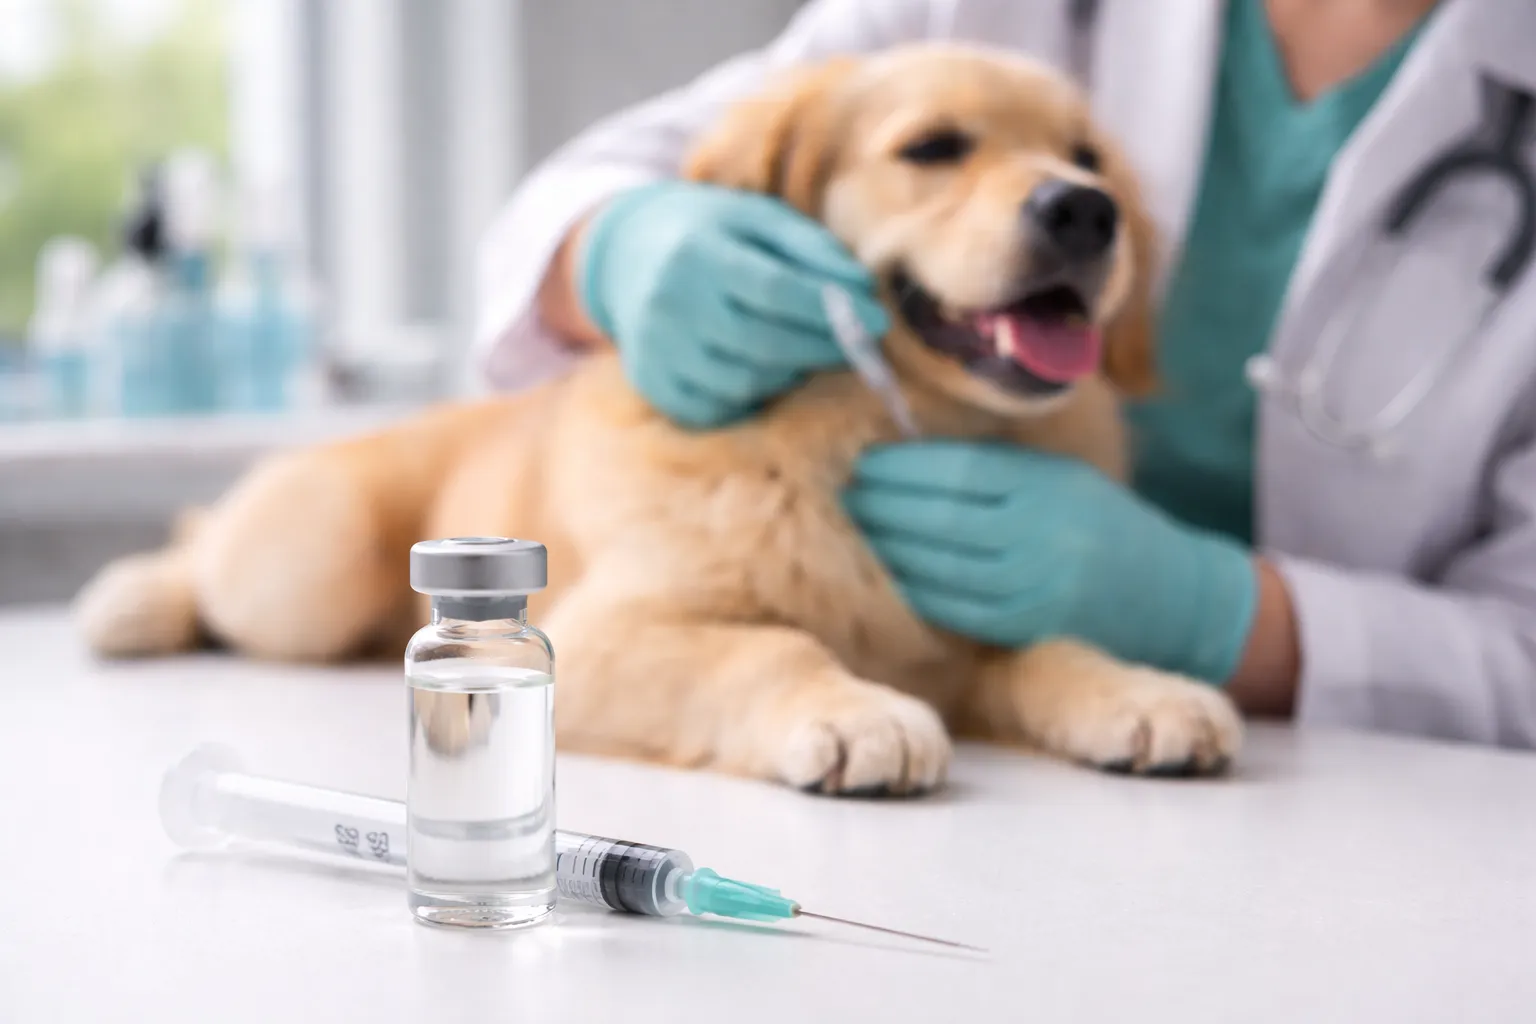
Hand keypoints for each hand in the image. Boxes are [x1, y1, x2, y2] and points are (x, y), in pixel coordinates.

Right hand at [578, 181, 887, 427]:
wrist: (628, 254)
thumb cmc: (711, 232)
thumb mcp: (758, 219)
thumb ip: (811, 249)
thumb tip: (861, 290)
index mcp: (698, 252)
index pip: (775, 291)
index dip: (831, 311)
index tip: (877, 321)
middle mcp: (670, 303)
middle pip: (763, 344)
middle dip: (822, 349)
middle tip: (856, 345)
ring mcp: (657, 348)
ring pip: (744, 383)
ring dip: (790, 374)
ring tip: (807, 352)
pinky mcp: (651, 381)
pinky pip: (715, 409)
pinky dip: (751, 398)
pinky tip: (765, 371)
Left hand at [844, 440, 1259, 682]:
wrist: (1169, 595)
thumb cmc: (1100, 523)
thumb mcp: (1061, 477)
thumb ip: (996, 465)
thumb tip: (908, 447)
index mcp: (1048, 485)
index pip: (957, 471)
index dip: (902, 467)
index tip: (866, 460)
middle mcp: (1041, 536)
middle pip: (940, 518)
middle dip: (884, 505)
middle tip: (848, 492)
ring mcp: (1033, 587)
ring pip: (939, 566)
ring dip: (890, 546)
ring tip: (861, 526)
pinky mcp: (1026, 628)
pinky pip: (953, 607)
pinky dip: (916, 586)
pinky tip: (895, 569)